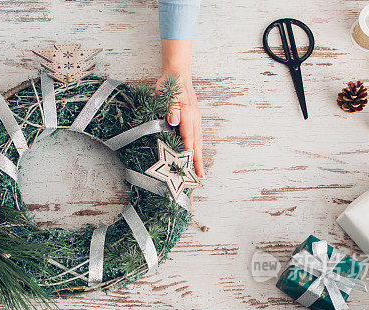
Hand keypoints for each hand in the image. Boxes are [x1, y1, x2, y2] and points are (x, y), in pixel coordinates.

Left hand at [158, 40, 203, 177]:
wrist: (177, 73)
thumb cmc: (171, 86)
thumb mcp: (168, 96)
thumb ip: (171, 109)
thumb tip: (174, 121)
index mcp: (188, 116)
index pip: (189, 139)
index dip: (189, 154)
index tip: (190, 167)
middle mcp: (194, 120)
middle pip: (197, 144)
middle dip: (198, 161)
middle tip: (200, 177)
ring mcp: (196, 119)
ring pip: (198, 141)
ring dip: (199, 156)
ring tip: (199, 170)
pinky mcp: (194, 118)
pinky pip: (197, 136)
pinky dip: (197, 147)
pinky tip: (195, 154)